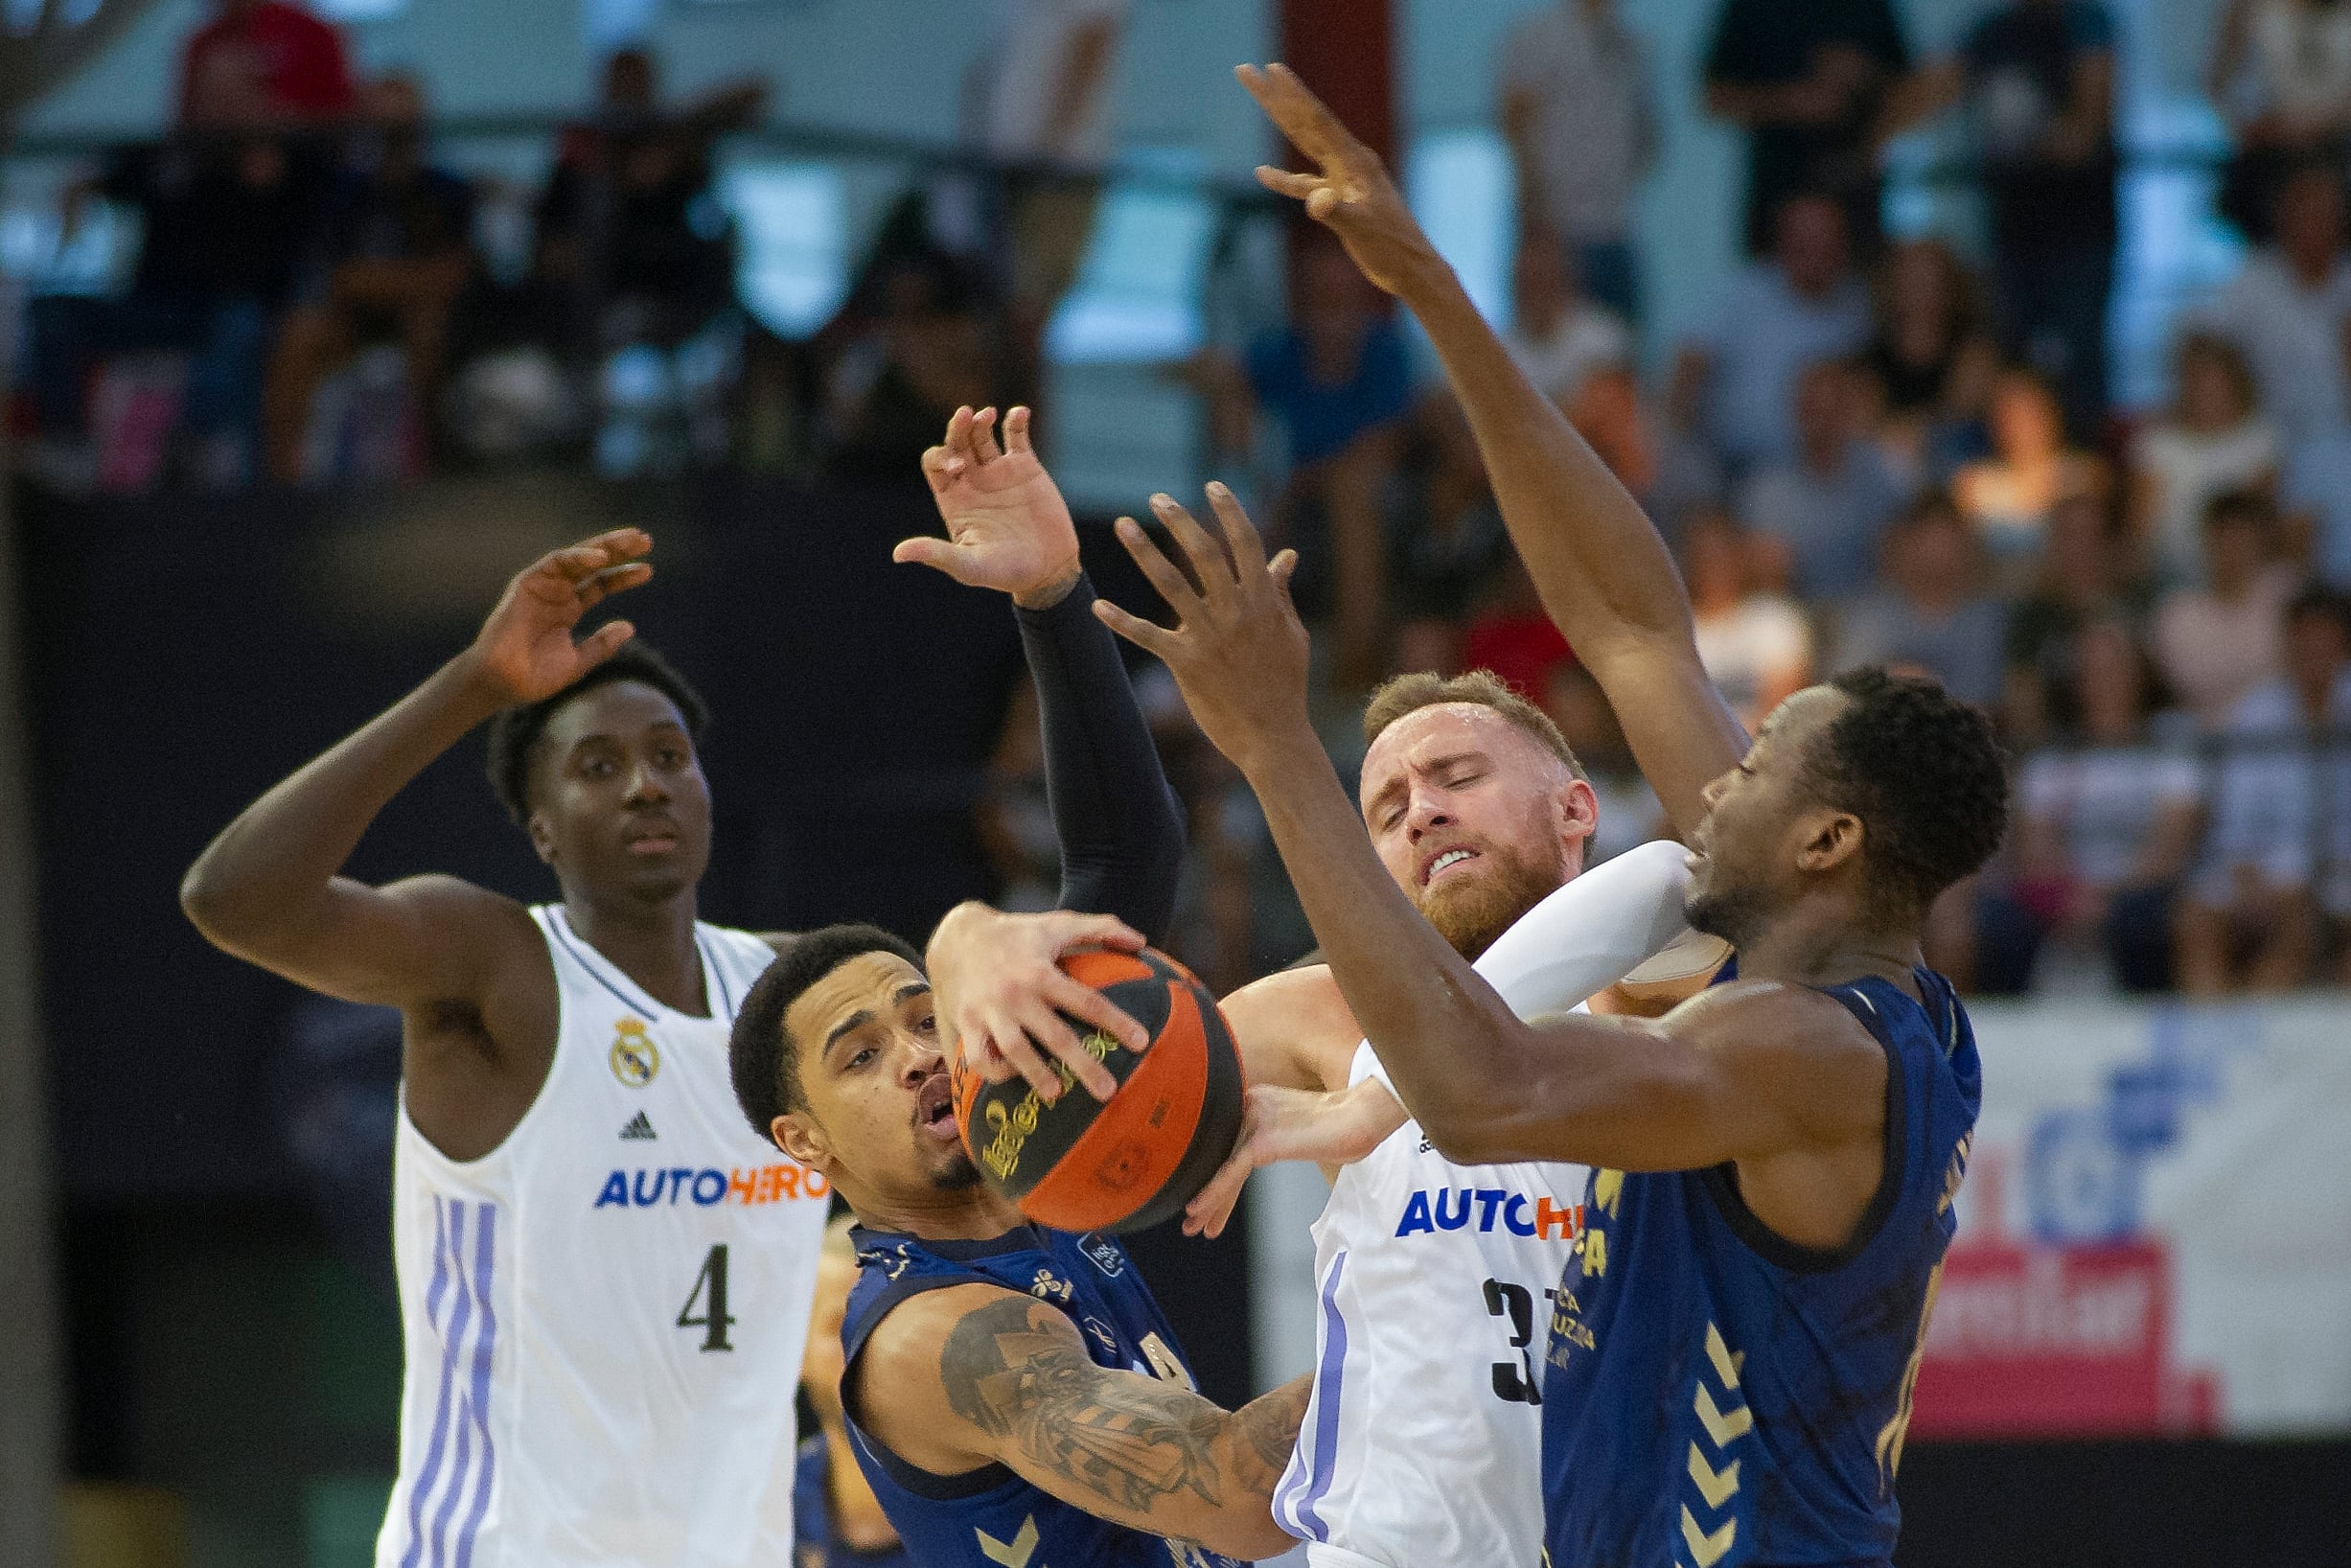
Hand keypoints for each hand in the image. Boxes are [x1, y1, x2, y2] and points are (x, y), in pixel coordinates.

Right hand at [465, 528, 652, 704]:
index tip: (647, 570)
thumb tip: (629, 627)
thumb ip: (601, 645)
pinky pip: (555, 562)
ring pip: (577, 557)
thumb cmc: (534, 677)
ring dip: (605, 547)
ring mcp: (542, 586)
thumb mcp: (577, 662)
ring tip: (632, 541)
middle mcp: (557, 593)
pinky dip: (578, 557)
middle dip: (619, 551)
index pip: (601, 585)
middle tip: (646, 541)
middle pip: (593, 565)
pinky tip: (601, 557)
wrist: (502, 683)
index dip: (623, 576)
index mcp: (568, 609)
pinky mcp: (527, 583)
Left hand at [895, 406, 1081, 607]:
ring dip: (981, 420)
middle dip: (957, 428)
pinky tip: (1019, 413)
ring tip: (988, 415)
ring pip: (982, 435)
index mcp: (954, 499)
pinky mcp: (1026, 468)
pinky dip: (1017, 421)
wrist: (1048, 571)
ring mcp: (999, 472)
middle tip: (965, 415)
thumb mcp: (968, 566)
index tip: (958, 466)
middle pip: (956, 442)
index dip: (940, 457)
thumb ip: (936, 554)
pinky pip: (1017, 436)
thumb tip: (898, 554)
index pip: (934, 463)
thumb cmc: (1005, 574)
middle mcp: (973, 481)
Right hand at [926, 903, 1150, 1103]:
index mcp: (1042, 971)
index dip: (1116, 1021)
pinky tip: (1012, 1078)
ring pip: (1015, 1050)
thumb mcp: (1057, 924)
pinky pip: (978, 1056)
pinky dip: (994, 1071)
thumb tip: (1140, 941)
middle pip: (1055, 1035)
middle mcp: (1017, 994)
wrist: (958, 936)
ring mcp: (989, 1010)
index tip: (1142, 1042)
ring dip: (1036, 1075)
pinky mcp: (966, 1022)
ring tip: (1057, 1094)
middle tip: (1108, 1091)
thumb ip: (1101, 928)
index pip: (1087, 1000)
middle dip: (1083, 1065)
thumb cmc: (1017, 934)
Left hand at [1092, 485, 1311, 776]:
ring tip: (1123, 524)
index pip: (1245, 543)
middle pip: (1203, 553)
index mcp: (1262, 601)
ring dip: (1144, 551)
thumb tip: (1286, 556)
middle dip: (1179, 521)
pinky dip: (1121, 620)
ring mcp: (1209, 636)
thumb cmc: (1286, 684)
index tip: (1213, 487)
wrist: (1274, 735)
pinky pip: (1147, 636)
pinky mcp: (1186, 663)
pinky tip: (1097, 606)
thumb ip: (1281, 592)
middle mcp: (1235, 612)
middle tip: (1157, 498)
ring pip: (1171, 584)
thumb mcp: (1291, 633)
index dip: (1230, 511)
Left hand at [1181, 1079, 1407, 1238]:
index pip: (1228, 1145)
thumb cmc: (1344, 1127)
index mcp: (1257, 1103)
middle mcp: (1249, 1108)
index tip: (1204, 1203)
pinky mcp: (1263, 1140)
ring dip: (1206, 1199)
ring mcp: (1254, 1121)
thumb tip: (1276, 1152)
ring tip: (1192, 1226)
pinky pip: (1231, 1171)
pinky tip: (1199, 1209)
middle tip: (1191, 1221)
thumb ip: (1281, 1138)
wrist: (1363, 1117)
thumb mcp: (1303, 1132)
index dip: (1215, 1176)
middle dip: (1206, 1191)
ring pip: (1221, 1166)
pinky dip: (1214, 1193)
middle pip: (1220, 1156)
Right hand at [1236, 63, 1445, 298]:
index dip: (1293, 95)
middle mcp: (1348, 162)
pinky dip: (1283, 179)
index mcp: (1355, 161)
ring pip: (1303, 143)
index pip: (1317, 120)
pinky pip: (1304, 184)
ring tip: (1259, 97)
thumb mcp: (1362, 230)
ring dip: (1280, 120)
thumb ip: (1336, 211)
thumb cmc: (1392, 249)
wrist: (1411, 269)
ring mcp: (1343, 180)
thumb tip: (1314, 200)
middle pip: (1304, 122)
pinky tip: (1263, 173)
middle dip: (1276, 96)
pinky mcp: (1339, 200)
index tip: (1271, 69)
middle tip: (1247, 71)